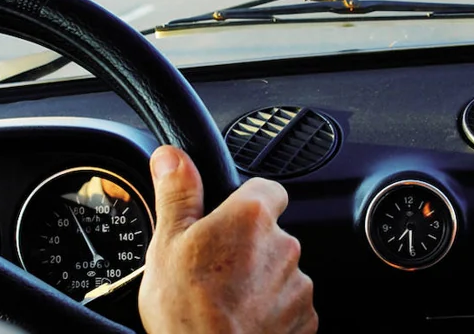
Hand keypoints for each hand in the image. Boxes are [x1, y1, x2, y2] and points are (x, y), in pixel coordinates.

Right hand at [138, 146, 317, 333]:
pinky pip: (290, 306)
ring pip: (280, 271)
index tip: (227, 219)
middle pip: (271, 233)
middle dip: (248, 248)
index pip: (267, 188)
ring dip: (261, 281)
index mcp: (251, 217)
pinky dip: (271, 312)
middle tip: (214, 270)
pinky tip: (241, 322)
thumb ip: (177, 193)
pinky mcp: (305, 321)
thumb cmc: (187, 313)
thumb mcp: (167, 244)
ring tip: (225, 302)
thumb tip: (172, 156)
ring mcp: (298, 286)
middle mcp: (284, 246)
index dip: (246, 201)